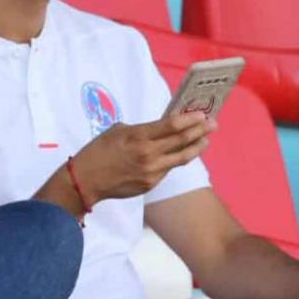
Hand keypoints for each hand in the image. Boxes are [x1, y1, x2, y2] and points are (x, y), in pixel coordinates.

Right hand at [72, 112, 210, 205]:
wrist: (86, 180)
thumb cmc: (97, 151)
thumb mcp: (116, 131)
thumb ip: (140, 130)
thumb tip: (158, 129)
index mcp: (138, 137)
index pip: (171, 126)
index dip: (189, 119)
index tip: (201, 114)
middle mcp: (148, 154)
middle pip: (181, 140)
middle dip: (200, 131)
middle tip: (212, 124)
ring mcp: (151, 171)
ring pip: (181, 158)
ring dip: (196, 147)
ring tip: (205, 140)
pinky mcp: (151, 184)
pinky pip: (167, 169)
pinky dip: (176, 159)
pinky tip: (182, 153)